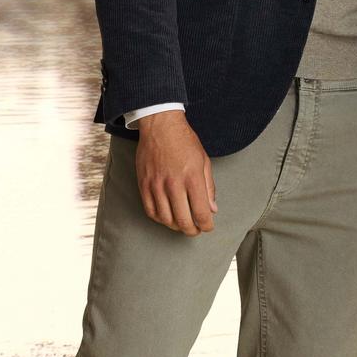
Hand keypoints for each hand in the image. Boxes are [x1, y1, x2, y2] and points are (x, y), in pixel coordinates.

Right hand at [134, 110, 218, 235]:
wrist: (160, 125)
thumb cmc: (184, 141)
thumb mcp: (204, 161)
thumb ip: (209, 187)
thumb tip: (212, 210)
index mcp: (192, 178)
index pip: (201, 213)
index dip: (206, 225)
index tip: (208, 226)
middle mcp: (174, 184)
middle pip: (183, 221)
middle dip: (192, 230)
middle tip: (196, 229)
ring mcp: (156, 185)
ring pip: (166, 219)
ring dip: (176, 226)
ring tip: (182, 223)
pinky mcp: (144, 184)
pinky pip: (151, 211)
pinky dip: (160, 219)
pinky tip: (167, 216)